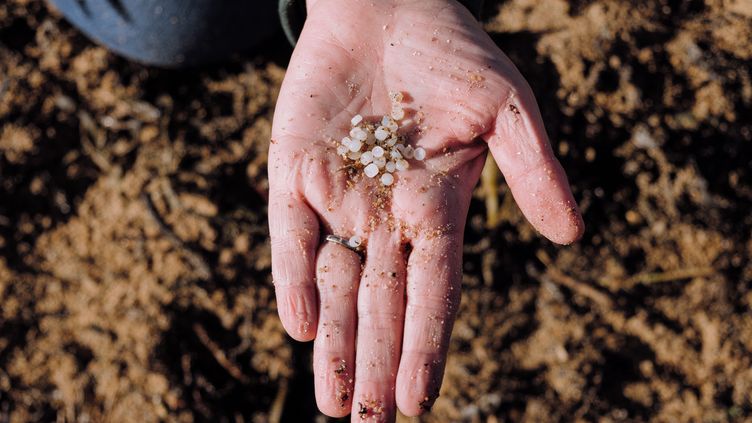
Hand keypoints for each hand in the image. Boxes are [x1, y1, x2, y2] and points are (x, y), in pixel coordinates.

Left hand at [268, 0, 583, 419]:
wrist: (384, 6)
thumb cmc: (450, 53)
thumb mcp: (504, 107)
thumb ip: (531, 169)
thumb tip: (570, 235)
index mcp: (435, 208)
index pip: (433, 291)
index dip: (426, 343)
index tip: (419, 399)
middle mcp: (385, 216)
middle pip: (381, 303)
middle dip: (377, 362)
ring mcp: (336, 197)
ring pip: (334, 285)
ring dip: (335, 343)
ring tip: (336, 405)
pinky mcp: (292, 174)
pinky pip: (289, 236)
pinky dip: (293, 277)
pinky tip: (301, 326)